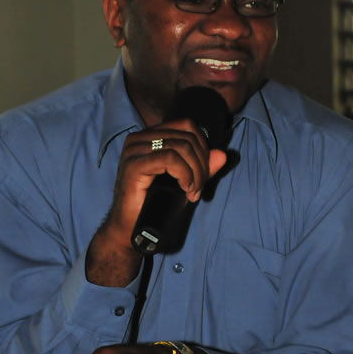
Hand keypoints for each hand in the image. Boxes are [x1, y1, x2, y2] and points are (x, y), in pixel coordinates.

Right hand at [86, 119, 226, 286]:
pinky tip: (185, 188)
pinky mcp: (133, 166)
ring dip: (195, 172)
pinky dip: (184, 174)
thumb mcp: (185, 182)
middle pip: (186, 137)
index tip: (203, 174)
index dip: (203, 147)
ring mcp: (134, 150)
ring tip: (193, 191)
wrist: (130, 229)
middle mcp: (139, 138)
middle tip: (199, 187)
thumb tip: (222, 155)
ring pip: (180, 147)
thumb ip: (202, 167)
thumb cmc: (154, 205)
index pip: (186, 125)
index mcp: (149, 136)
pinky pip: (169, 158)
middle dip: (201, 164)